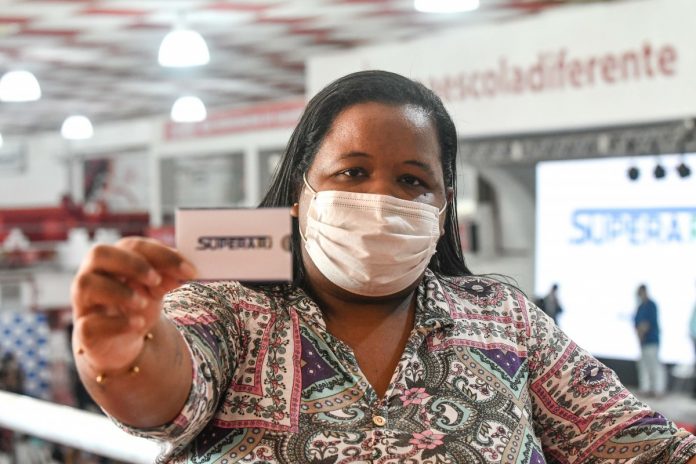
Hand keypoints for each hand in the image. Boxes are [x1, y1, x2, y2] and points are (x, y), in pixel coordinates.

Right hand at [71, 237, 196, 373]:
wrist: (124, 340)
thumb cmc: (138, 304)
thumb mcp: (157, 287)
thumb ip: (170, 276)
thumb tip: (187, 272)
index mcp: (114, 258)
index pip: (133, 245)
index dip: (162, 255)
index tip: (189, 270)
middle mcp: (92, 274)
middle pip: (99, 253)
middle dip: (132, 264)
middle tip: (156, 280)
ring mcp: (83, 302)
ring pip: (87, 284)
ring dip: (120, 292)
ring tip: (143, 303)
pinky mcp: (84, 331)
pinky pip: (89, 324)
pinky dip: (117, 323)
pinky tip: (138, 324)